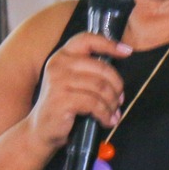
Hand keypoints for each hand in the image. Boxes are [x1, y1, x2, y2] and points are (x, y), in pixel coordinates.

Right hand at [27, 31, 129, 152]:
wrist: (41, 130)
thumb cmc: (62, 105)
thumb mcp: (72, 80)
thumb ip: (89, 69)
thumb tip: (118, 65)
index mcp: (62, 55)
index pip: (88, 39)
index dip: (109, 44)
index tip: (127, 51)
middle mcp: (58, 64)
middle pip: (102, 68)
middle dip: (116, 86)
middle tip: (119, 99)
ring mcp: (59, 81)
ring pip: (101, 87)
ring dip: (112, 103)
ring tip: (113, 112)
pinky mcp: (62, 99)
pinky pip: (94, 104)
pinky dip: (105, 114)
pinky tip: (107, 121)